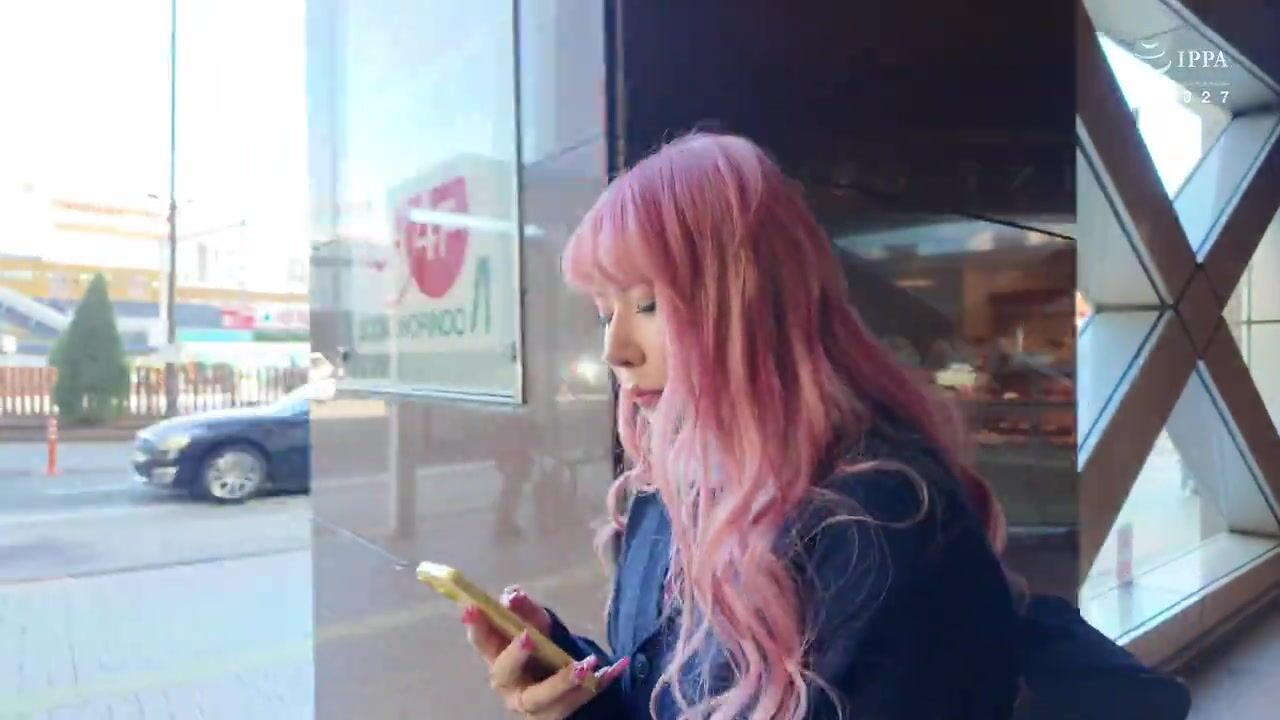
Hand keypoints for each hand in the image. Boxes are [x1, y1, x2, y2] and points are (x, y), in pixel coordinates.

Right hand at [463, 585, 628, 718]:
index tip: (472, 607)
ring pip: (542, 699)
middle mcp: (510, 685)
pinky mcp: (556, 717)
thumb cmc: (548, 652)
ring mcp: (532, 707)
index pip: (483, 642)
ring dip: (562, 682)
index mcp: (500, 659)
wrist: (576, 684)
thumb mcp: (541, 628)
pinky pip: (576, 704)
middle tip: (528, 637)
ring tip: (585, 665)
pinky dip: (595, 687)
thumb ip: (528, 612)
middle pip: (505, 674)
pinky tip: (613, 670)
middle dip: (514, 656)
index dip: (476, 626)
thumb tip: (511, 595)